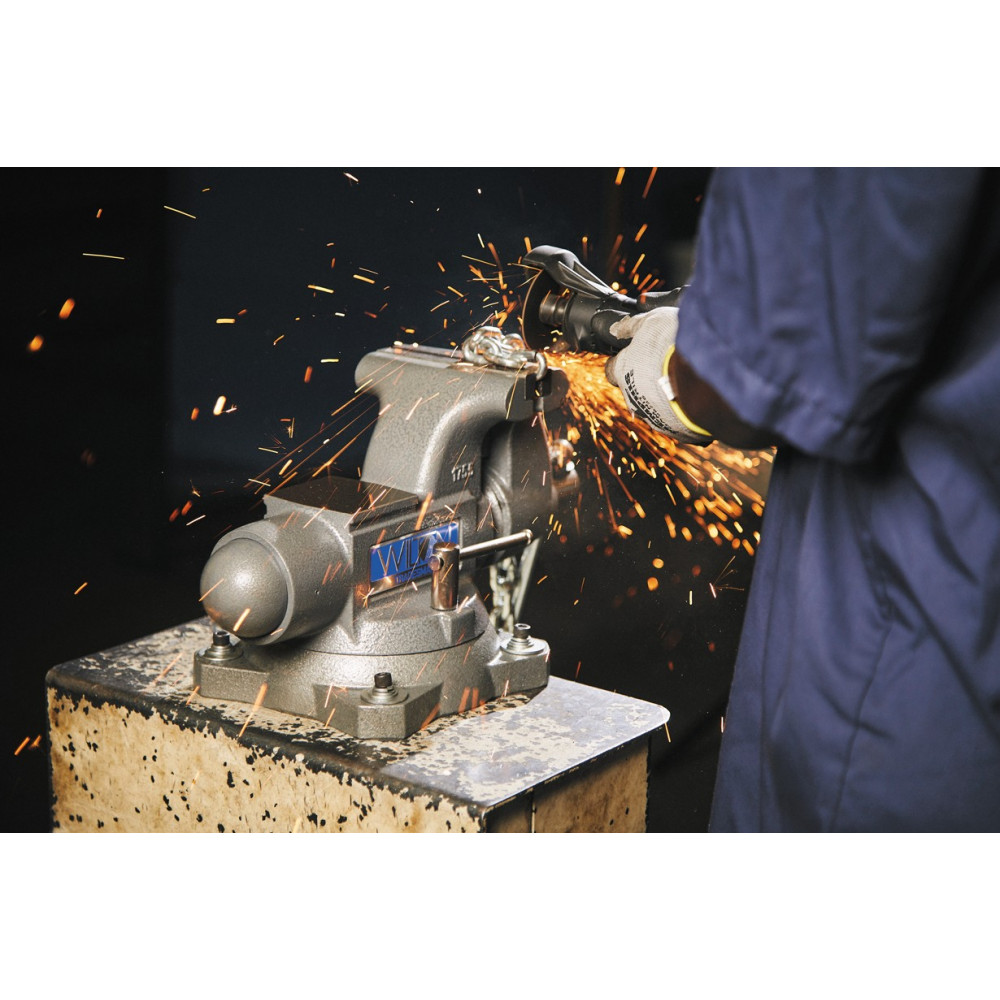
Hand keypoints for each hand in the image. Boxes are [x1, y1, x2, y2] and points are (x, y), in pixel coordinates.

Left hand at [605, 307, 713, 443]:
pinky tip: (702, 397)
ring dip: (669, 396)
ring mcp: (655, 418)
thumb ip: (632, 327)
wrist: (706, 376)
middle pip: (635, 389)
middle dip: (648, 379)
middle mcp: (634, 398)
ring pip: (658, 408)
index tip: (635, 353)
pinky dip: (689, 411)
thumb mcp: (652, 322)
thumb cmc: (676, 345)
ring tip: (689, 379)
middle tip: (668, 364)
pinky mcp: (680, 433)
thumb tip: (616, 328)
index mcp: (623, 372)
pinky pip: (682, 422)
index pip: (612, 369)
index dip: (623, 361)